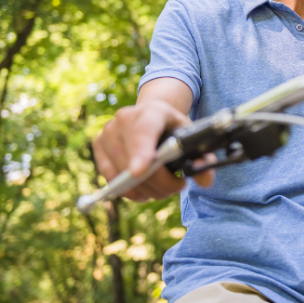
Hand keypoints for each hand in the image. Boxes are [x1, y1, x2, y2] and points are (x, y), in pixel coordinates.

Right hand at [92, 100, 214, 201]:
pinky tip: (145, 190)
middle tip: (178, 187)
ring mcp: (107, 131)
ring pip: (123, 175)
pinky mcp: (98, 145)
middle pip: (136, 161)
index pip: (145, 132)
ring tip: (164, 188)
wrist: (150, 114)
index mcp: (152, 112)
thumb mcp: (191, 136)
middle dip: (159, 183)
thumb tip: (205, 180)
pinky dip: (129, 190)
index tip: (140, 171)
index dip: (142, 152)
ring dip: (147, 190)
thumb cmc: (173, 128)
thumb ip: (201, 157)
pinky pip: (111, 179)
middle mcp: (124, 118)